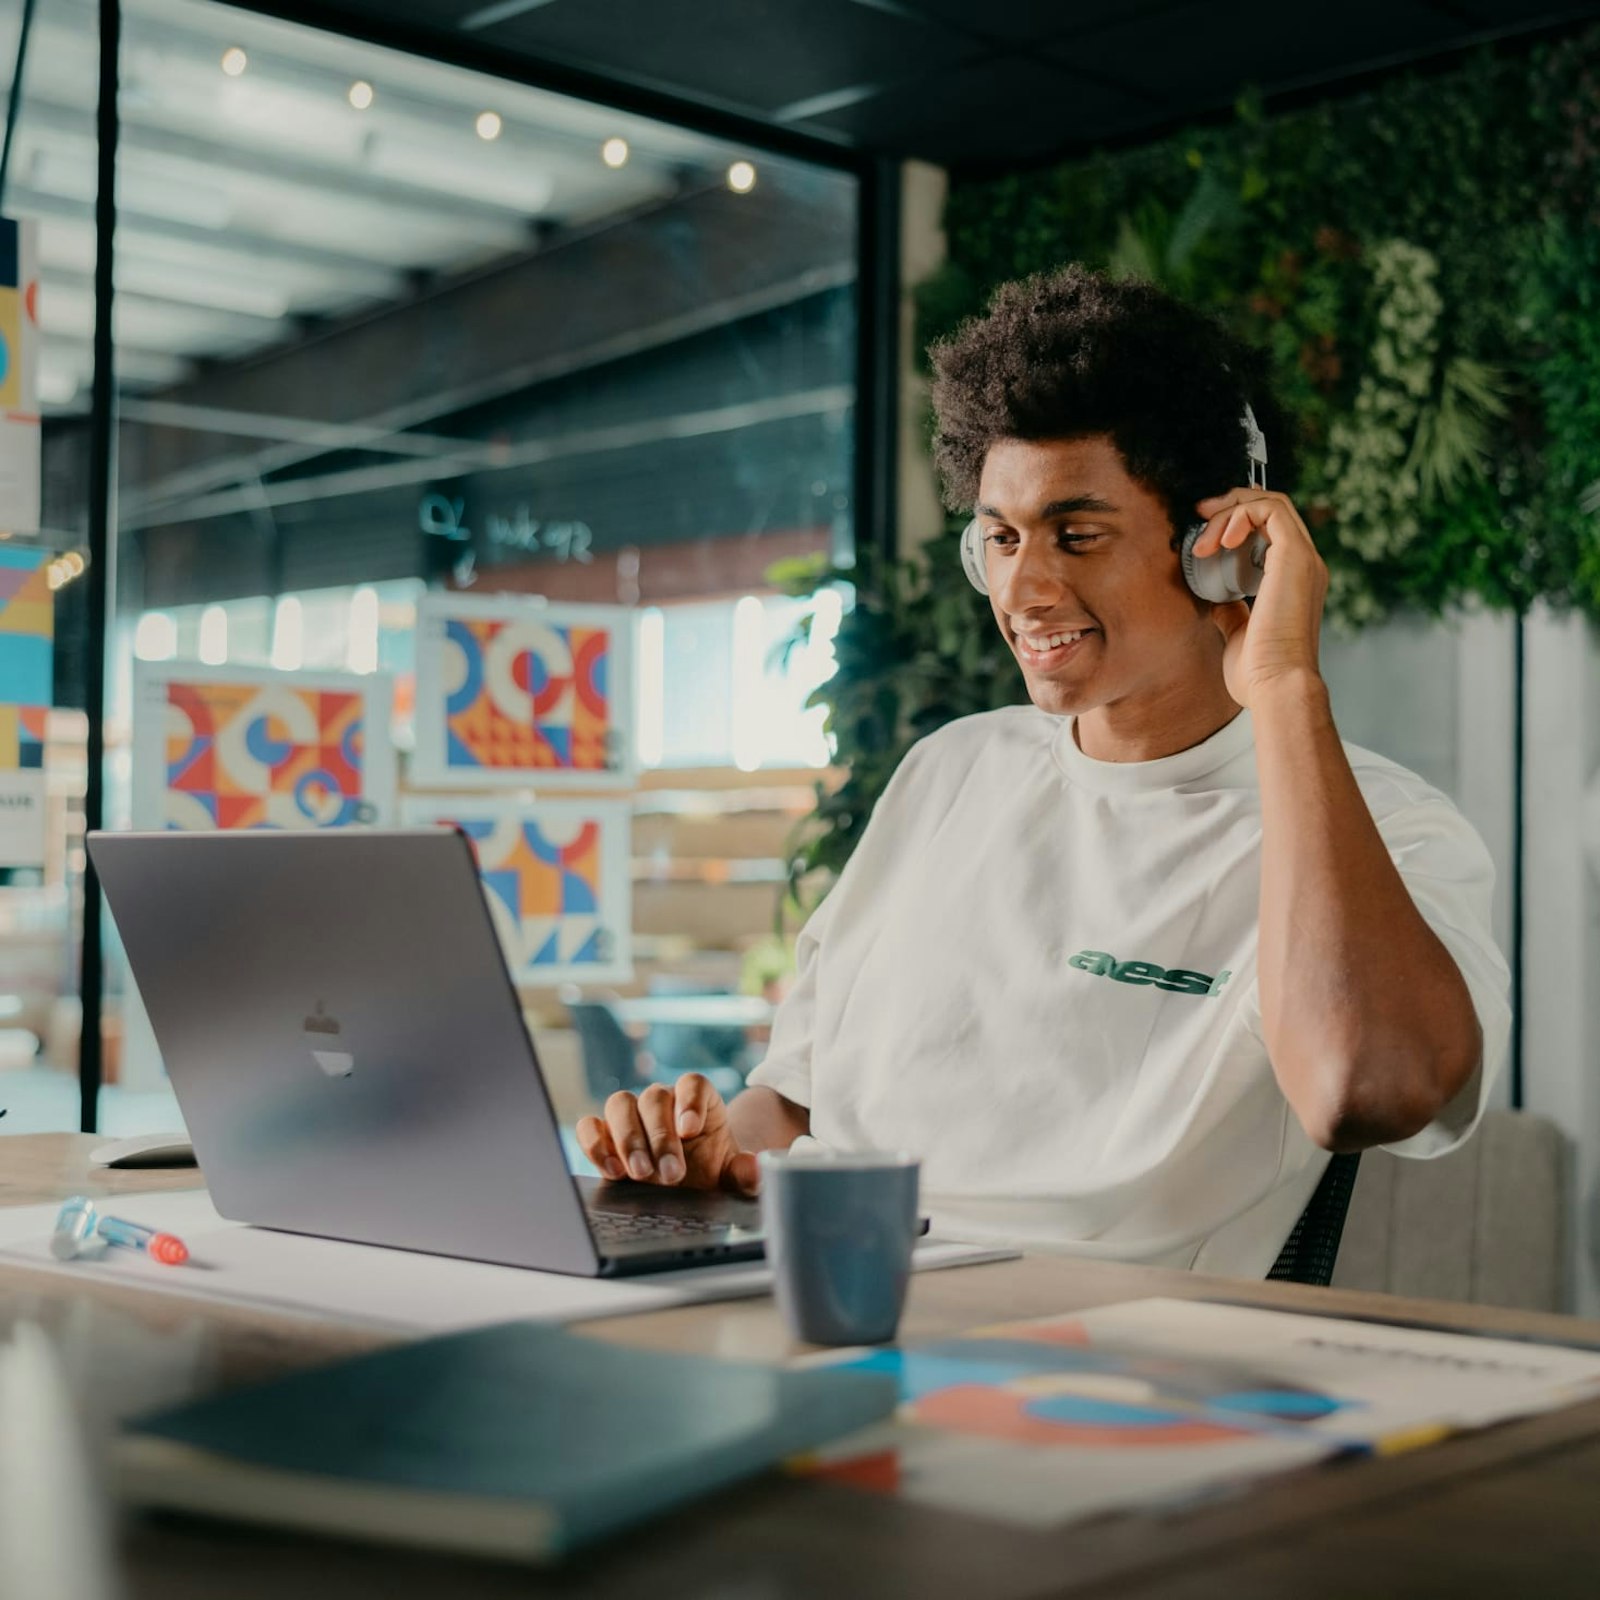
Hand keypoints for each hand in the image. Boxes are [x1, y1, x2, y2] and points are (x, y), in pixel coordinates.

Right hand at [575, 1074, 759, 1195]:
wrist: (686, 1191)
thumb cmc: (710, 1175)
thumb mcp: (732, 1176)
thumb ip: (746, 1172)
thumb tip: (755, 1167)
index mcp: (698, 1102)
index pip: (693, 1083)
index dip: (690, 1101)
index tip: (691, 1130)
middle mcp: (663, 1103)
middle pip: (655, 1097)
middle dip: (660, 1137)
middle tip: (671, 1174)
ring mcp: (632, 1117)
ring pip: (620, 1104)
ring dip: (628, 1139)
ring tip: (640, 1174)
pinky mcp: (605, 1136)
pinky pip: (591, 1126)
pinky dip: (595, 1143)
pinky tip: (612, 1170)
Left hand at [1192, 488, 1328, 708]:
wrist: (1276, 686)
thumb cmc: (1258, 673)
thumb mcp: (1238, 634)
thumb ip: (1232, 613)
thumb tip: (1217, 601)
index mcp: (1294, 580)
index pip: (1272, 530)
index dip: (1237, 519)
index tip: (1203, 533)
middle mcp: (1304, 564)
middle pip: (1272, 508)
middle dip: (1230, 506)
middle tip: (1198, 516)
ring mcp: (1303, 559)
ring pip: (1270, 504)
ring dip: (1229, 512)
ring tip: (1203, 543)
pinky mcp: (1295, 557)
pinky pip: (1270, 511)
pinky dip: (1239, 516)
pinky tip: (1220, 543)